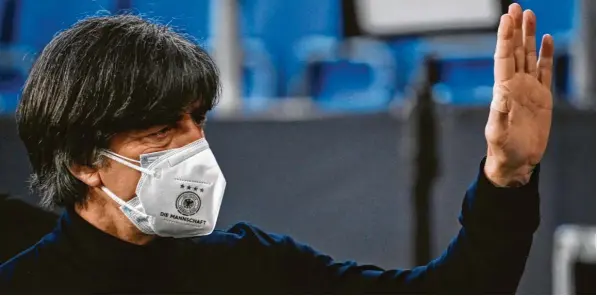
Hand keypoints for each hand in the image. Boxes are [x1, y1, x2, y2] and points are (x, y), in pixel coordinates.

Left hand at [484, 4, 553, 186]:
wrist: (517, 161)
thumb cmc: (503, 149)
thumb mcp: (498, 133)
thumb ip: (499, 114)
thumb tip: (500, 95)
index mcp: (503, 90)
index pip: (504, 57)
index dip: (505, 37)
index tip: (506, 18)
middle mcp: (515, 85)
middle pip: (515, 51)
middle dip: (516, 29)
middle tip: (516, 7)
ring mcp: (529, 89)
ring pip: (529, 56)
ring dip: (529, 36)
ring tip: (530, 15)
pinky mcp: (542, 97)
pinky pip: (544, 71)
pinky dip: (545, 55)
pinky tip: (545, 40)